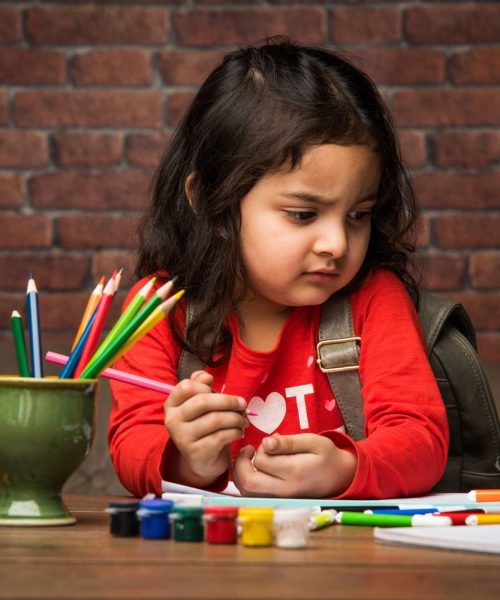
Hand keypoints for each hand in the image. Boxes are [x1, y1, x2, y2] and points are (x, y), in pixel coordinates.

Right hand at [164, 371, 248, 485]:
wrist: (202, 459)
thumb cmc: (203, 425)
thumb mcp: (201, 404)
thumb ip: (201, 386)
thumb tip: (207, 377)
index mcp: (172, 405)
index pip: (186, 387)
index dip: (205, 386)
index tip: (218, 392)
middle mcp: (173, 420)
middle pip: (203, 402)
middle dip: (228, 401)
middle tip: (243, 405)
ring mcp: (182, 438)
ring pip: (215, 419)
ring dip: (236, 418)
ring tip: (243, 420)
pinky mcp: (196, 453)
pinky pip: (221, 436)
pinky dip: (235, 431)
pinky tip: (239, 431)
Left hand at [232, 433, 356, 497]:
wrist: (340, 477)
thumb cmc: (326, 456)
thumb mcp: (312, 441)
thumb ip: (288, 443)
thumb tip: (265, 443)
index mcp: (294, 472)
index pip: (261, 462)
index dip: (259, 448)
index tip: (268, 442)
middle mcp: (284, 490)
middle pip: (248, 483)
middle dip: (240, 464)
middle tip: (248, 450)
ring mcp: (280, 498)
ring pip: (247, 492)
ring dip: (241, 473)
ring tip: (249, 458)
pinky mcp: (278, 501)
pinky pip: (253, 496)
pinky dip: (246, 482)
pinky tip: (254, 469)